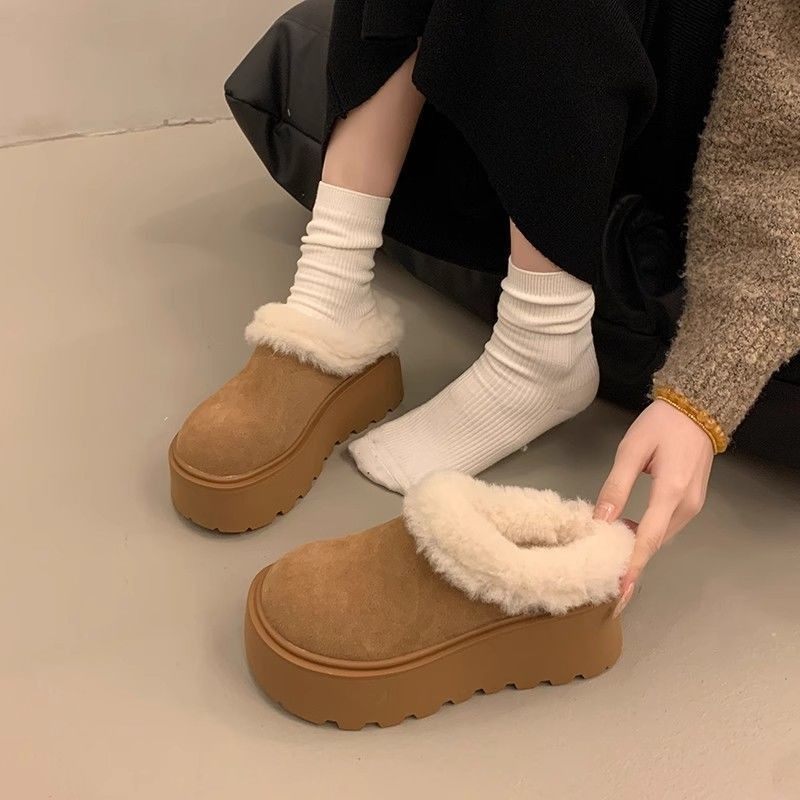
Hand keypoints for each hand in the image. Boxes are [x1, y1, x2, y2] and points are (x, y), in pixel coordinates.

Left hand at [594, 400, 714, 615]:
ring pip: (660, 537)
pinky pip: (665, 526)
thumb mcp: (631, 450)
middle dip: (630, 564)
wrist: (698, 409)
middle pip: (654, 543)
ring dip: (636, 549)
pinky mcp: (691, 502)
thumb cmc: (661, 424)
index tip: (619, 591)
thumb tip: (600, 519)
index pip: (648, 539)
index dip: (631, 565)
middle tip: (603, 581)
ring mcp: (692, 506)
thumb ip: (615, 486)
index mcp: (671, 492)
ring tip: (608, 561)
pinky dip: (646, 535)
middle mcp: (686, 506)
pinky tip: (625, 534)